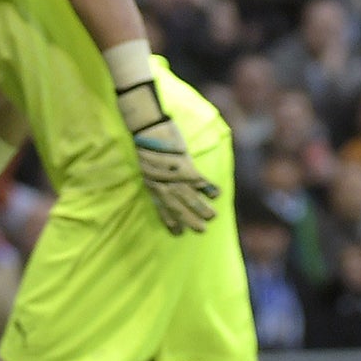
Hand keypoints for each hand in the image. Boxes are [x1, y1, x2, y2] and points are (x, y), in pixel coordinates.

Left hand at [115, 79, 217, 233]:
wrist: (146, 127)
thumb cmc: (143, 142)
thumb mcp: (143, 163)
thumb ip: (152, 174)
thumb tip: (157, 180)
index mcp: (151, 184)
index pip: (161, 208)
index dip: (169, 221)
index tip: (177, 233)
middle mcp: (162, 185)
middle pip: (178, 207)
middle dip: (189, 220)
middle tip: (200, 231)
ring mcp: (174, 177)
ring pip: (190, 197)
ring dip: (202, 208)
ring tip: (212, 217)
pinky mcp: (186, 166)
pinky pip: (200, 180)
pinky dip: (208, 188)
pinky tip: (217, 195)